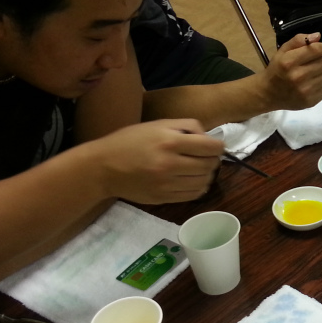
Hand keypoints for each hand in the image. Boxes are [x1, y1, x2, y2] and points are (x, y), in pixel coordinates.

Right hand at [94, 119, 222, 203]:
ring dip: (207, 175)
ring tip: (198, 168)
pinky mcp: (163, 198)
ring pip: (204, 182)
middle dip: (213, 160)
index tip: (214, 146)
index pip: (211, 147)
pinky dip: (198, 187)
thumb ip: (187, 126)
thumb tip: (209, 137)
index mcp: (170, 141)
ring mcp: (166, 184)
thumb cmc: (130, 141)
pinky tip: (190, 179)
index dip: (218, 146)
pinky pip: (193, 195)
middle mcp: (170, 164)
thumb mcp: (158, 124)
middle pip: (210, 166)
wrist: (103, 167)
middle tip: (206, 156)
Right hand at [258, 33, 321, 109]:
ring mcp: (305, 91)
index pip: (318, 50)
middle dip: (321, 60)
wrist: (268, 94)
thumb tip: (318, 36)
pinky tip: (312, 83)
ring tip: (312, 73)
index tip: (317, 50)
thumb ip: (299, 40)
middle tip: (312, 63)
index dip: (321, 48)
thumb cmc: (277, 69)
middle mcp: (298, 77)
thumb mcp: (283, 51)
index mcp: (289, 62)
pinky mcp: (311, 101)